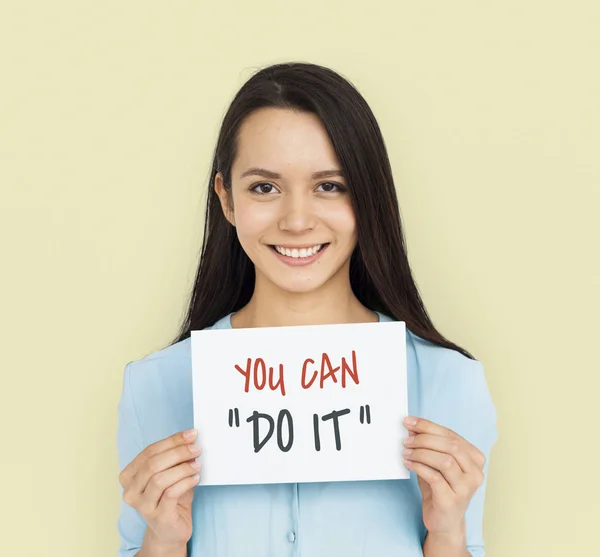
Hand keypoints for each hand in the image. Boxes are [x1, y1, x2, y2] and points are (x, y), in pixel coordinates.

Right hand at [119, 428, 201, 546]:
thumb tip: (190, 439)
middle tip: (196, 449)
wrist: (170, 530)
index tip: (191, 434)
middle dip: (178, 452)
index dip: (171, 441)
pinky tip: (195, 478)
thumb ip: (174, 457)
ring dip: (182, 468)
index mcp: (129, 476)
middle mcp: (131, 491)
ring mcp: (142, 506)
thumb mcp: (169, 473)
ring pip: (160, 479)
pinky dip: (185, 482)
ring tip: (197, 464)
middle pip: (153, 464)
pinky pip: (171, 493)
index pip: (149, 451)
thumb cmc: (170, 498)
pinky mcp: (157, 516)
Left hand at [402, 416, 484, 537]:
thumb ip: (428, 445)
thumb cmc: (440, 488)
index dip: (428, 426)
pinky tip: (408, 463)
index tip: (409, 421)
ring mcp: (466, 488)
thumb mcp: (435, 462)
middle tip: (406, 439)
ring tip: (406, 452)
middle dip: (424, 438)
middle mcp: (475, 473)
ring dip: (421, 453)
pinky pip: (435, 477)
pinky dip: (419, 467)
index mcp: (475, 458)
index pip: (451, 435)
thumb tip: (411, 427)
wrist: (444, 521)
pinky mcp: (452, 500)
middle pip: (450, 446)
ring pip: (445, 460)